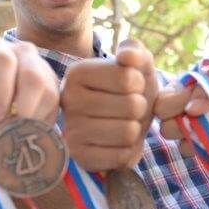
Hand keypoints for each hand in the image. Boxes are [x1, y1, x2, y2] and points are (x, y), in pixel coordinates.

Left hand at [0, 37, 59, 123]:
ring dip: (34, 117)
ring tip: (19, 129)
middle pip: (33, 76)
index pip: (3, 61)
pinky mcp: (55, 83)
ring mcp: (43, 65)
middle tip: (13, 128)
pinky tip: (28, 126)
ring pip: (49, 93)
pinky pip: (56, 105)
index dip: (1, 90)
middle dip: (24, 107)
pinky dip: (43, 120)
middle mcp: (23, 51)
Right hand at [61, 37, 155, 169]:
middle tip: (127, 109)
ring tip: (122, 124)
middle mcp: (68, 100)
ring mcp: (71, 130)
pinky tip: (114, 144)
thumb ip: (135, 51)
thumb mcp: (137, 64)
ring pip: (129, 132)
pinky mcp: (80, 157)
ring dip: (134, 130)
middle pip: (132, 106)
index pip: (129, 79)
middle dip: (140, 109)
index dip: (140, 84)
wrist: (124, 123)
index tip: (129, 86)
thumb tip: (127, 56)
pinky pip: (122, 156)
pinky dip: (126, 151)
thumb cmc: (131, 90)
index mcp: (77, 73)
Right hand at [154, 59, 208, 156]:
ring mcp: (194, 136)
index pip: (160, 107)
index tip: (192, 96)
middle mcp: (180, 118)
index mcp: (175, 95)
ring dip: (206, 135)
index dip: (173, 105)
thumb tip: (192, 110)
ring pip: (185, 148)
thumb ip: (203, 90)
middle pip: (167, 131)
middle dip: (186, 123)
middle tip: (208, 113)